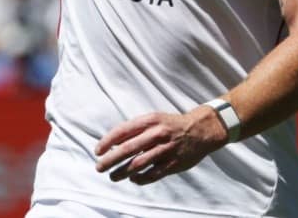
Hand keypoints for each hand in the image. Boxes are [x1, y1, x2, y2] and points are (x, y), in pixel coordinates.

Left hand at [94, 107, 226, 184]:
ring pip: (139, 164)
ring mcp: (166, 150)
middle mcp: (157, 134)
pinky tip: (133, 179)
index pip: (122, 131)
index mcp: (150, 121)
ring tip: (113, 176)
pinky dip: (140, 178)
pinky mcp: (174, 163)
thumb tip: (112, 143)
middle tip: (99, 167)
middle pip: (128, 149)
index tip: (98, 151)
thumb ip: (134, 130)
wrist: (200, 130)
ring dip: (122, 172)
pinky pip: (153, 174)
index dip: (107, 142)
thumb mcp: (153, 119)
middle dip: (110, 160)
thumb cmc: (170, 125)